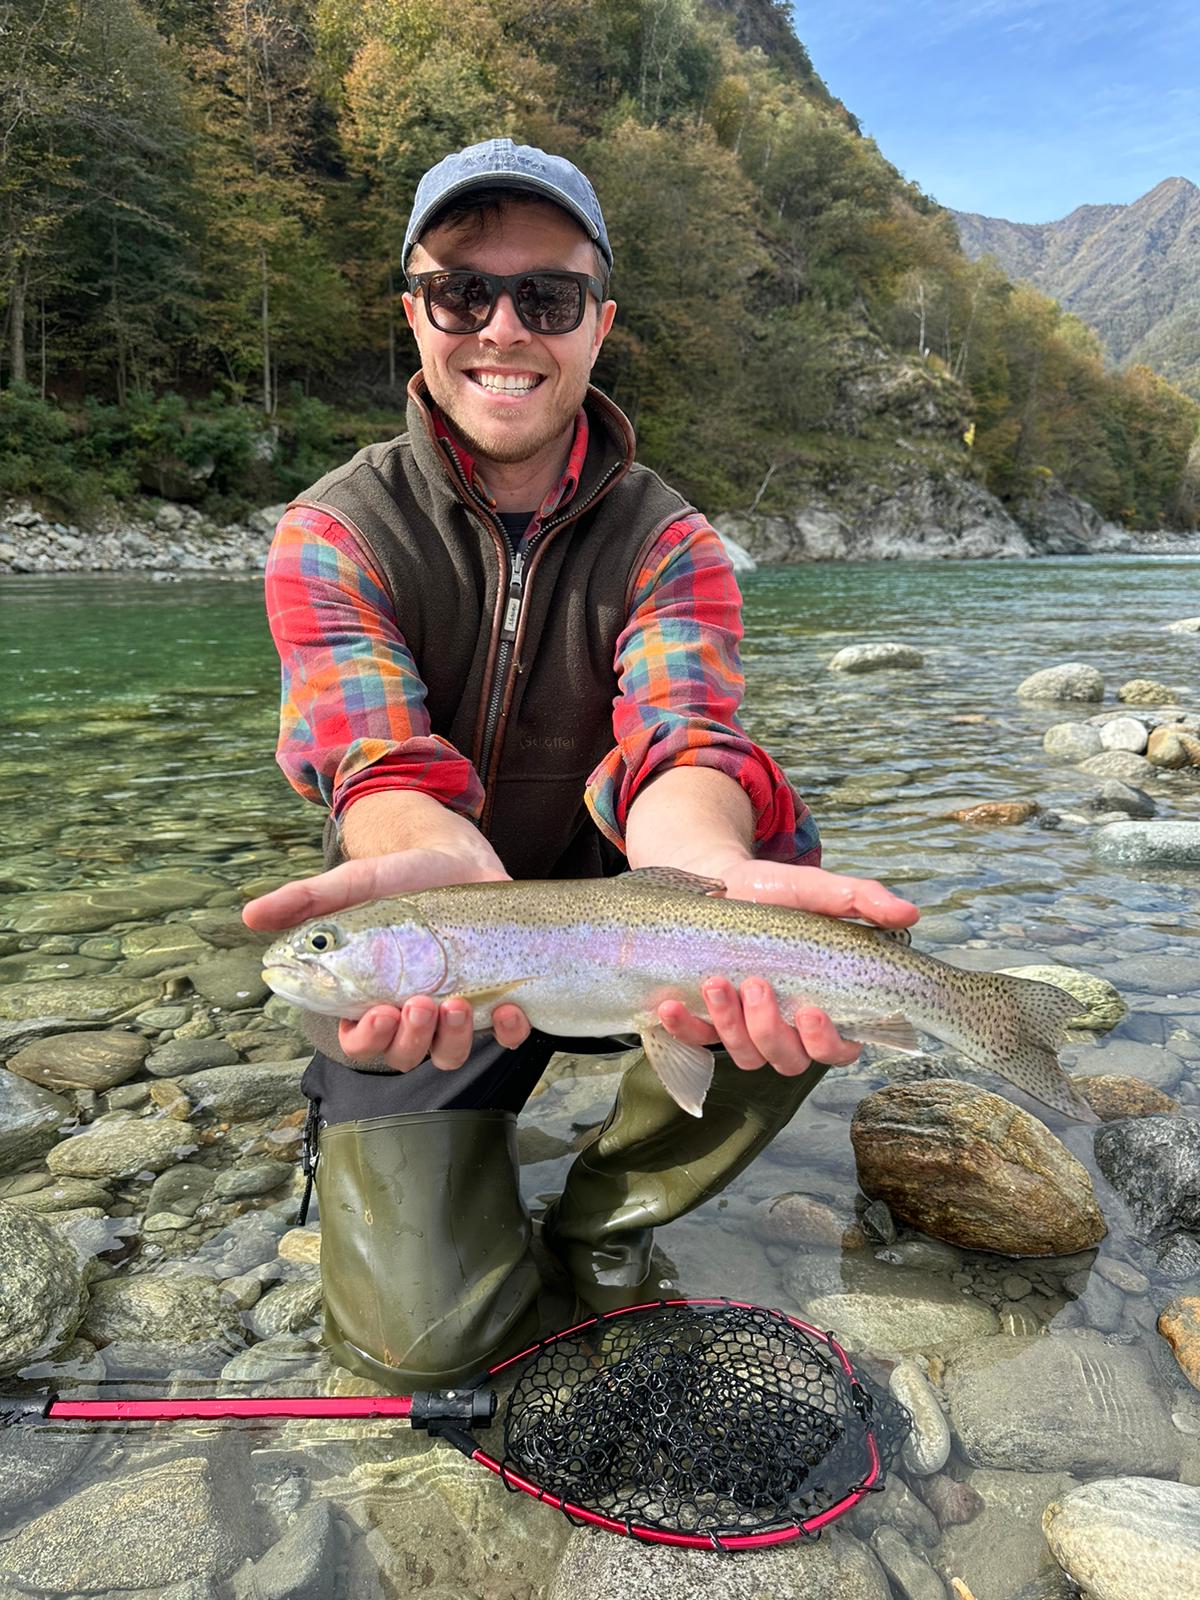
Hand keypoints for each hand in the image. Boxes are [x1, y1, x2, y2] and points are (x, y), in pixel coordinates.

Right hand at [243, 848, 532, 1070]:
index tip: (377, 1014)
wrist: (458, 857)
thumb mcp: (354, 885)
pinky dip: (509, 1031)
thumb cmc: (400, 878)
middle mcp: (410, 1013)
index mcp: (370, 996)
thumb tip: (249, 916)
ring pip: (448, 1055)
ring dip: (453, 1040)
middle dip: (410, 1039)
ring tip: (457, 1003)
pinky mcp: (496, 999)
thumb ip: (306, 901)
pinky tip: (510, 1009)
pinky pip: (505, 1035)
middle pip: (403, 1055)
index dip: (366, 1039)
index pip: (358, 1042)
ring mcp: (454, 1010)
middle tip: (419, 1005)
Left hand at [657, 862, 919, 1076]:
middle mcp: (786, 1027)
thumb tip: (909, 913)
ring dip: (730, 1026)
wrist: (715, 880)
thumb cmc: (775, 891)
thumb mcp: (815, 889)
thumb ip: (860, 900)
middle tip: (757, 985)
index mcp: (823, 1005)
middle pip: (789, 1060)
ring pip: (745, 1056)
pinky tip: (670, 1004)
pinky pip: (695, 1040)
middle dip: (771, 1031)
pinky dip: (683, 1028)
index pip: (839, 1049)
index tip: (811, 1010)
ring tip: (717, 982)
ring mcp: (743, 1028)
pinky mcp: (704, 1021)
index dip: (828, 1042)